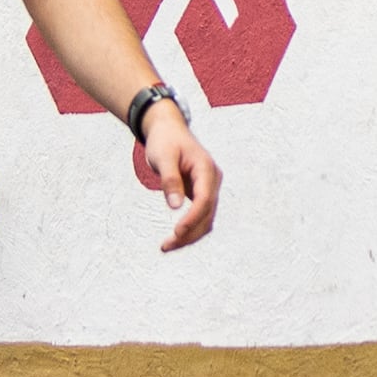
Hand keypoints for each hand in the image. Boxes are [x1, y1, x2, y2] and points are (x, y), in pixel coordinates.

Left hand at [133, 99, 218, 251]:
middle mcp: (212, 180)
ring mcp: (209, 187)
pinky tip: (175, 237)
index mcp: (206, 169)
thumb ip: (170, 180)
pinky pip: (200, 215)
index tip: (176, 232)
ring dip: (189, 234)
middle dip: (189, 233)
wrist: (168, 130)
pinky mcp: (202, 193)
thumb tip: (175, 207)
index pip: (204, 200)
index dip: (192, 218)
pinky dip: (189, 227)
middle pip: (207, 214)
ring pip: (205, 218)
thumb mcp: (163, 157)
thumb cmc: (165, 141)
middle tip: (165, 246)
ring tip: (167, 246)